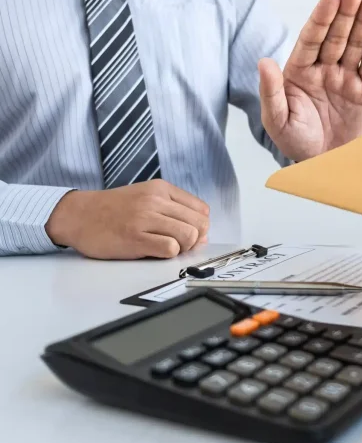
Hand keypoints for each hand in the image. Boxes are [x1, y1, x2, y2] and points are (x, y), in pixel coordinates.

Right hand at [45, 180, 209, 259]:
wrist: (78, 215)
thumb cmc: (113, 210)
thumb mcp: (146, 197)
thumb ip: (174, 211)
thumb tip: (203, 235)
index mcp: (161, 188)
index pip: (202, 210)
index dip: (199, 226)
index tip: (185, 233)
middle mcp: (155, 200)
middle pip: (199, 224)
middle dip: (194, 239)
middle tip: (177, 244)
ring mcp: (145, 218)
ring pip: (189, 236)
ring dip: (182, 248)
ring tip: (165, 247)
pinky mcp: (135, 237)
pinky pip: (170, 249)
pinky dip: (168, 254)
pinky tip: (153, 251)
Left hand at [259, 0, 361, 162]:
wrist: (324, 166)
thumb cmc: (297, 143)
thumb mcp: (277, 121)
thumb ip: (271, 92)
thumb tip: (264, 62)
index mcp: (300, 72)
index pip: (311, 39)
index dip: (320, 19)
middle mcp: (323, 69)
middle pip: (336, 35)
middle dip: (346, 11)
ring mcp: (346, 78)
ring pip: (355, 44)